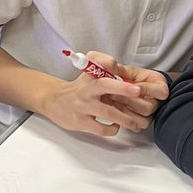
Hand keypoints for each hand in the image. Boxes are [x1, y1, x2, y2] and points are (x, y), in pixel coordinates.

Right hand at [41, 52, 168, 137]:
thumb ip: (105, 72)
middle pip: (104, 85)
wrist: (54, 101)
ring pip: (108, 112)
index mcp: (89, 75)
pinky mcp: (81, 121)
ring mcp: (83, 106)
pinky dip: (113, 129)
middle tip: (138, 91)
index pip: (101, 63)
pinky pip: (101, 128)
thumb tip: (125, 74)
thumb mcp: (89, 75)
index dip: (111, 64)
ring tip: (136, 123)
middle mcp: (86, 88)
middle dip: (123, 88)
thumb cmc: (79, 89)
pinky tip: (116, 127)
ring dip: (126, 118)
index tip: (120, 69)